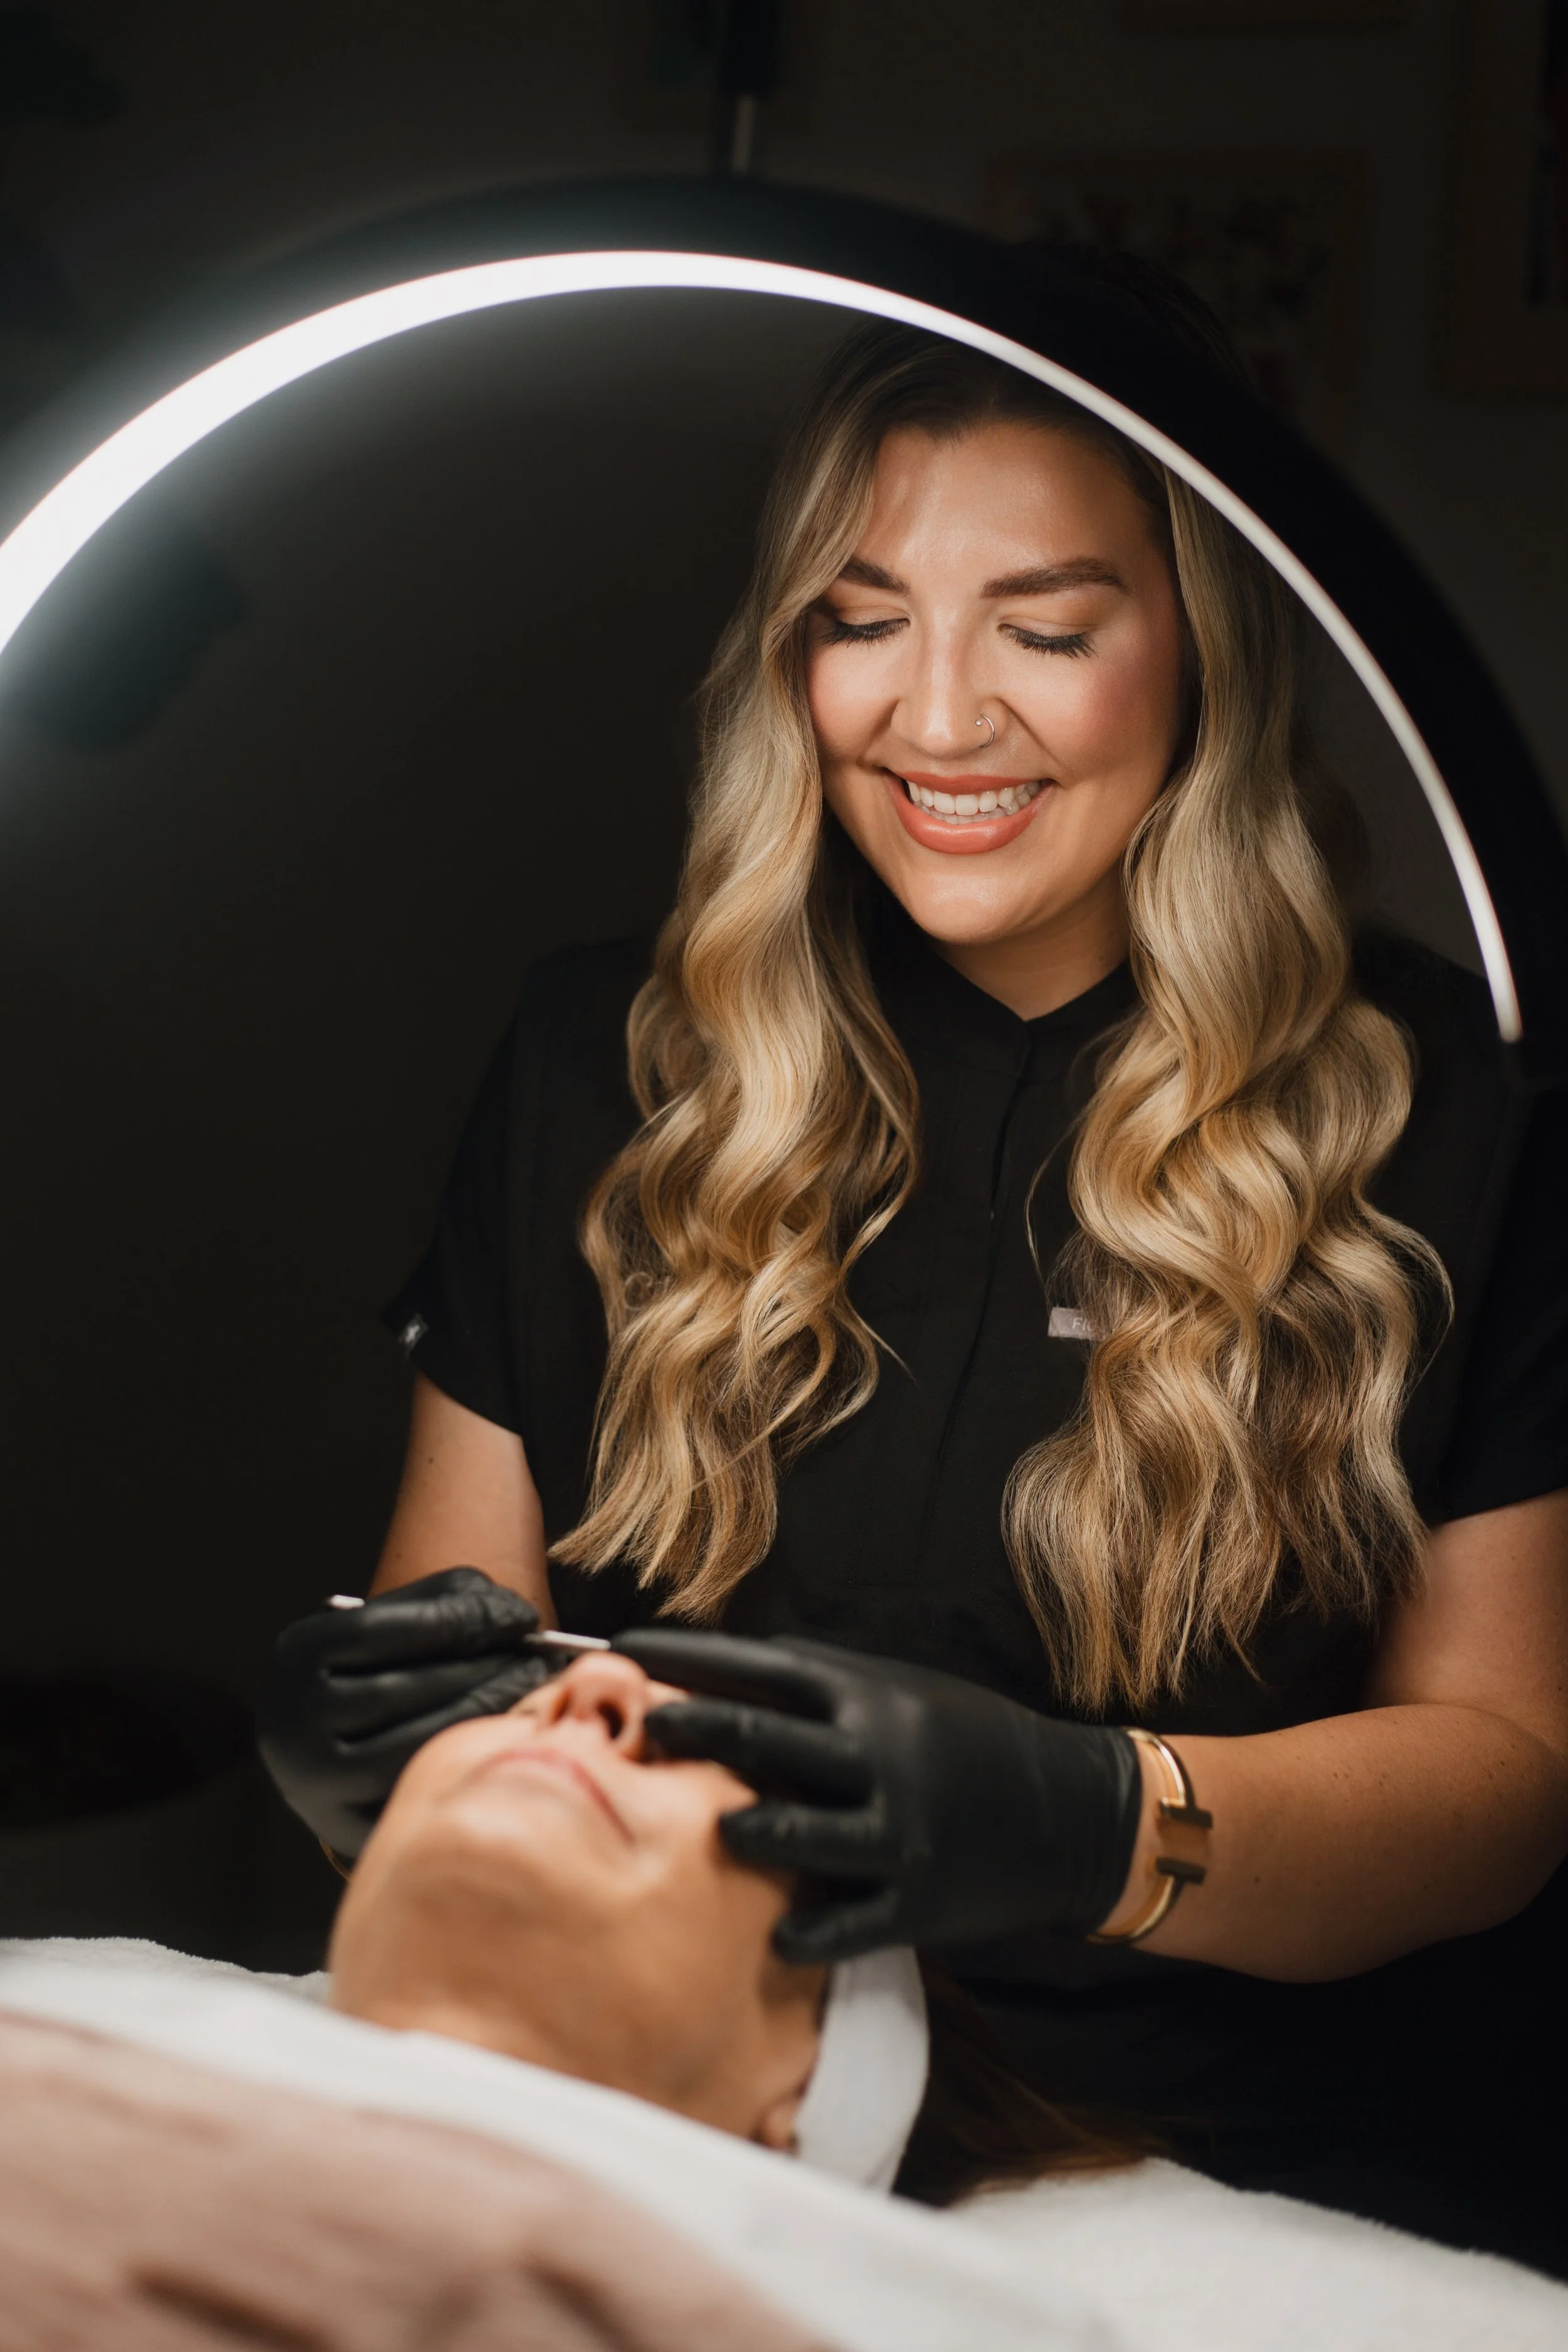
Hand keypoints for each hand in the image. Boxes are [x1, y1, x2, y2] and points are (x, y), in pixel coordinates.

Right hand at [257, 1568, 548, 1857]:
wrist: (327, 1746)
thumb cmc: (377, 1666)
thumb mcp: (395, 1620)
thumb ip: (448, 1600)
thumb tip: (514, 1615)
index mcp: (298, 1655)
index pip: (382, 1630)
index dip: (461, 1619)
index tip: (523, 1616)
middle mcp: (293, 1720)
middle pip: (406, 1689)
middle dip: (488, 1668)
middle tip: (544, 1657)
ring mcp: (315, 1783)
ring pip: (418, 1745)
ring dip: (489, 1714)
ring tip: (535, 1692)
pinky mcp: (346, 1829)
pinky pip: (422, 1793)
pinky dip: (471, 1761)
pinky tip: (509, 1735)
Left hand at [612, 1629, 1142, 1964]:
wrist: (1072, 1811)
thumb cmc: (971, 1743)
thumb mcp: (905, 1692)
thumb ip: (827, 1683)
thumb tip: (739, 1665)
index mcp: (869, 1696)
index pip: (762, 1667)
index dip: (690, 1657)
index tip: (625, 1648)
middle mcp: (880, 1754)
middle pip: (769, 1736)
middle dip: (697, 1728)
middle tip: (639, 1726)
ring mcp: (900, 1830)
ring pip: (805, 1831)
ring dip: (750, 1830)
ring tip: (707, 1829)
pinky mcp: (921, 1899)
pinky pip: (852, 1921)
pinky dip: (809, 1930)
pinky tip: (775, 1934)